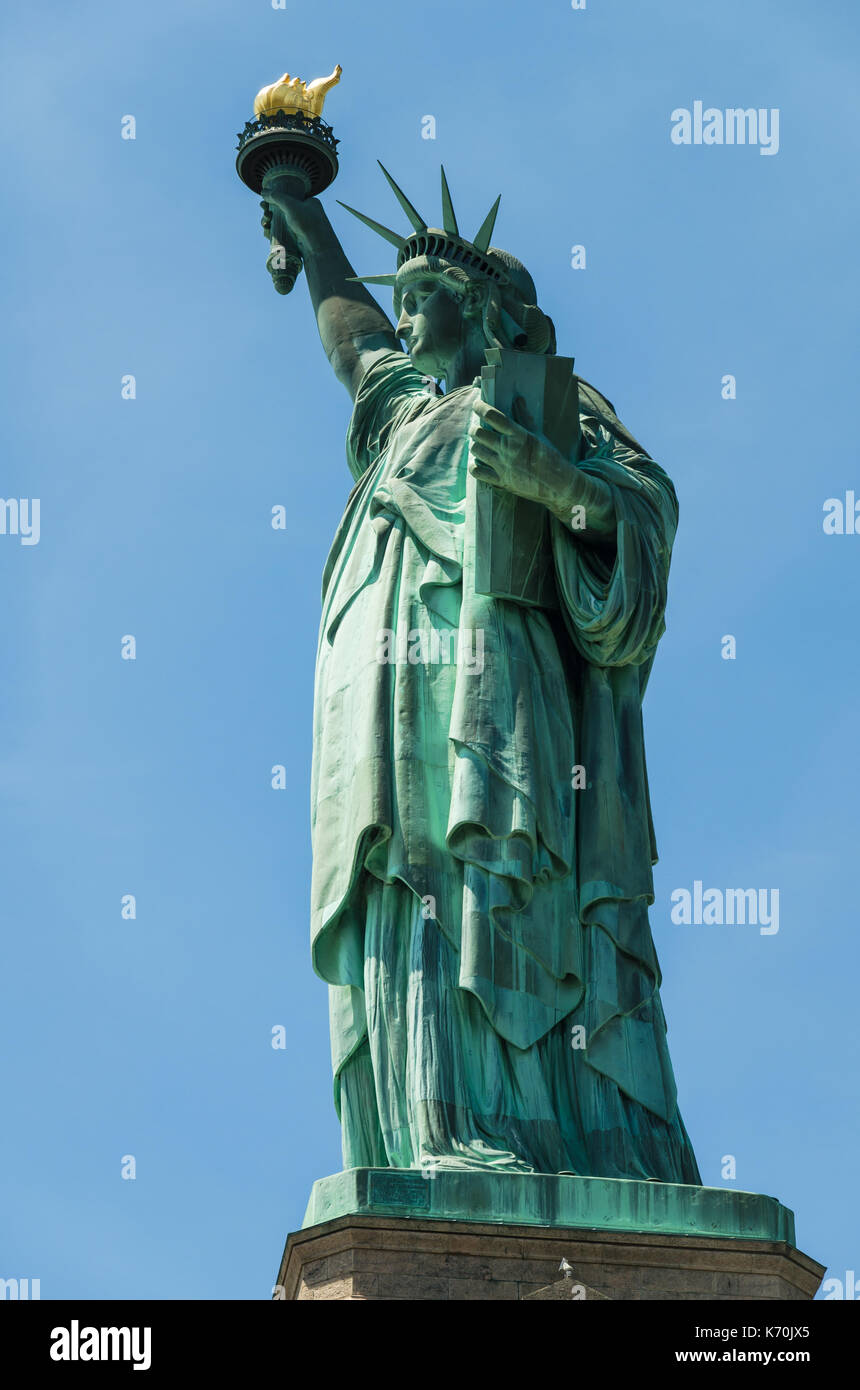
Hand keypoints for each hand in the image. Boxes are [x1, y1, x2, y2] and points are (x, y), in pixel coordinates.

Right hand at [259, 175, 320, 249]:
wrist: (318, 249)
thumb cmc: (308, 223)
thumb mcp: (291, 205)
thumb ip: (276, 197)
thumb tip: (263, 191)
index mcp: (309, 203)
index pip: (289, 198)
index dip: (276, 199)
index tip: (265, 202)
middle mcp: (306, 214)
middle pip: (283, 210)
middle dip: (270, 212)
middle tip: (265, 213)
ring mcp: (301, 228)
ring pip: (281, 223)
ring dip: (270, 222)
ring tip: (265, 223)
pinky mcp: (297, 240)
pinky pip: (283, 234)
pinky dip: (274, 232)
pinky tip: (266, 231)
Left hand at [468, 396, 615, 537]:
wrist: (558, 484)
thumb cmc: (550, 457)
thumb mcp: (538, 435)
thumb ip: (525, 417)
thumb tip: (518, 399)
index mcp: (519, 435)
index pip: (492, 416)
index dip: (480, 408)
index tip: (477, 405)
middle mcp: (508, 449)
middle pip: (479, 433)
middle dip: (475, 428)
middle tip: (478, 428)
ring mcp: (503, 466)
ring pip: (476, 450)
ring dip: (475, 444)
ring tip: (480, 443)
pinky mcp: (501, 481)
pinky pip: (477, 472)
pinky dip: (474, 465)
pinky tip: (478, 462)